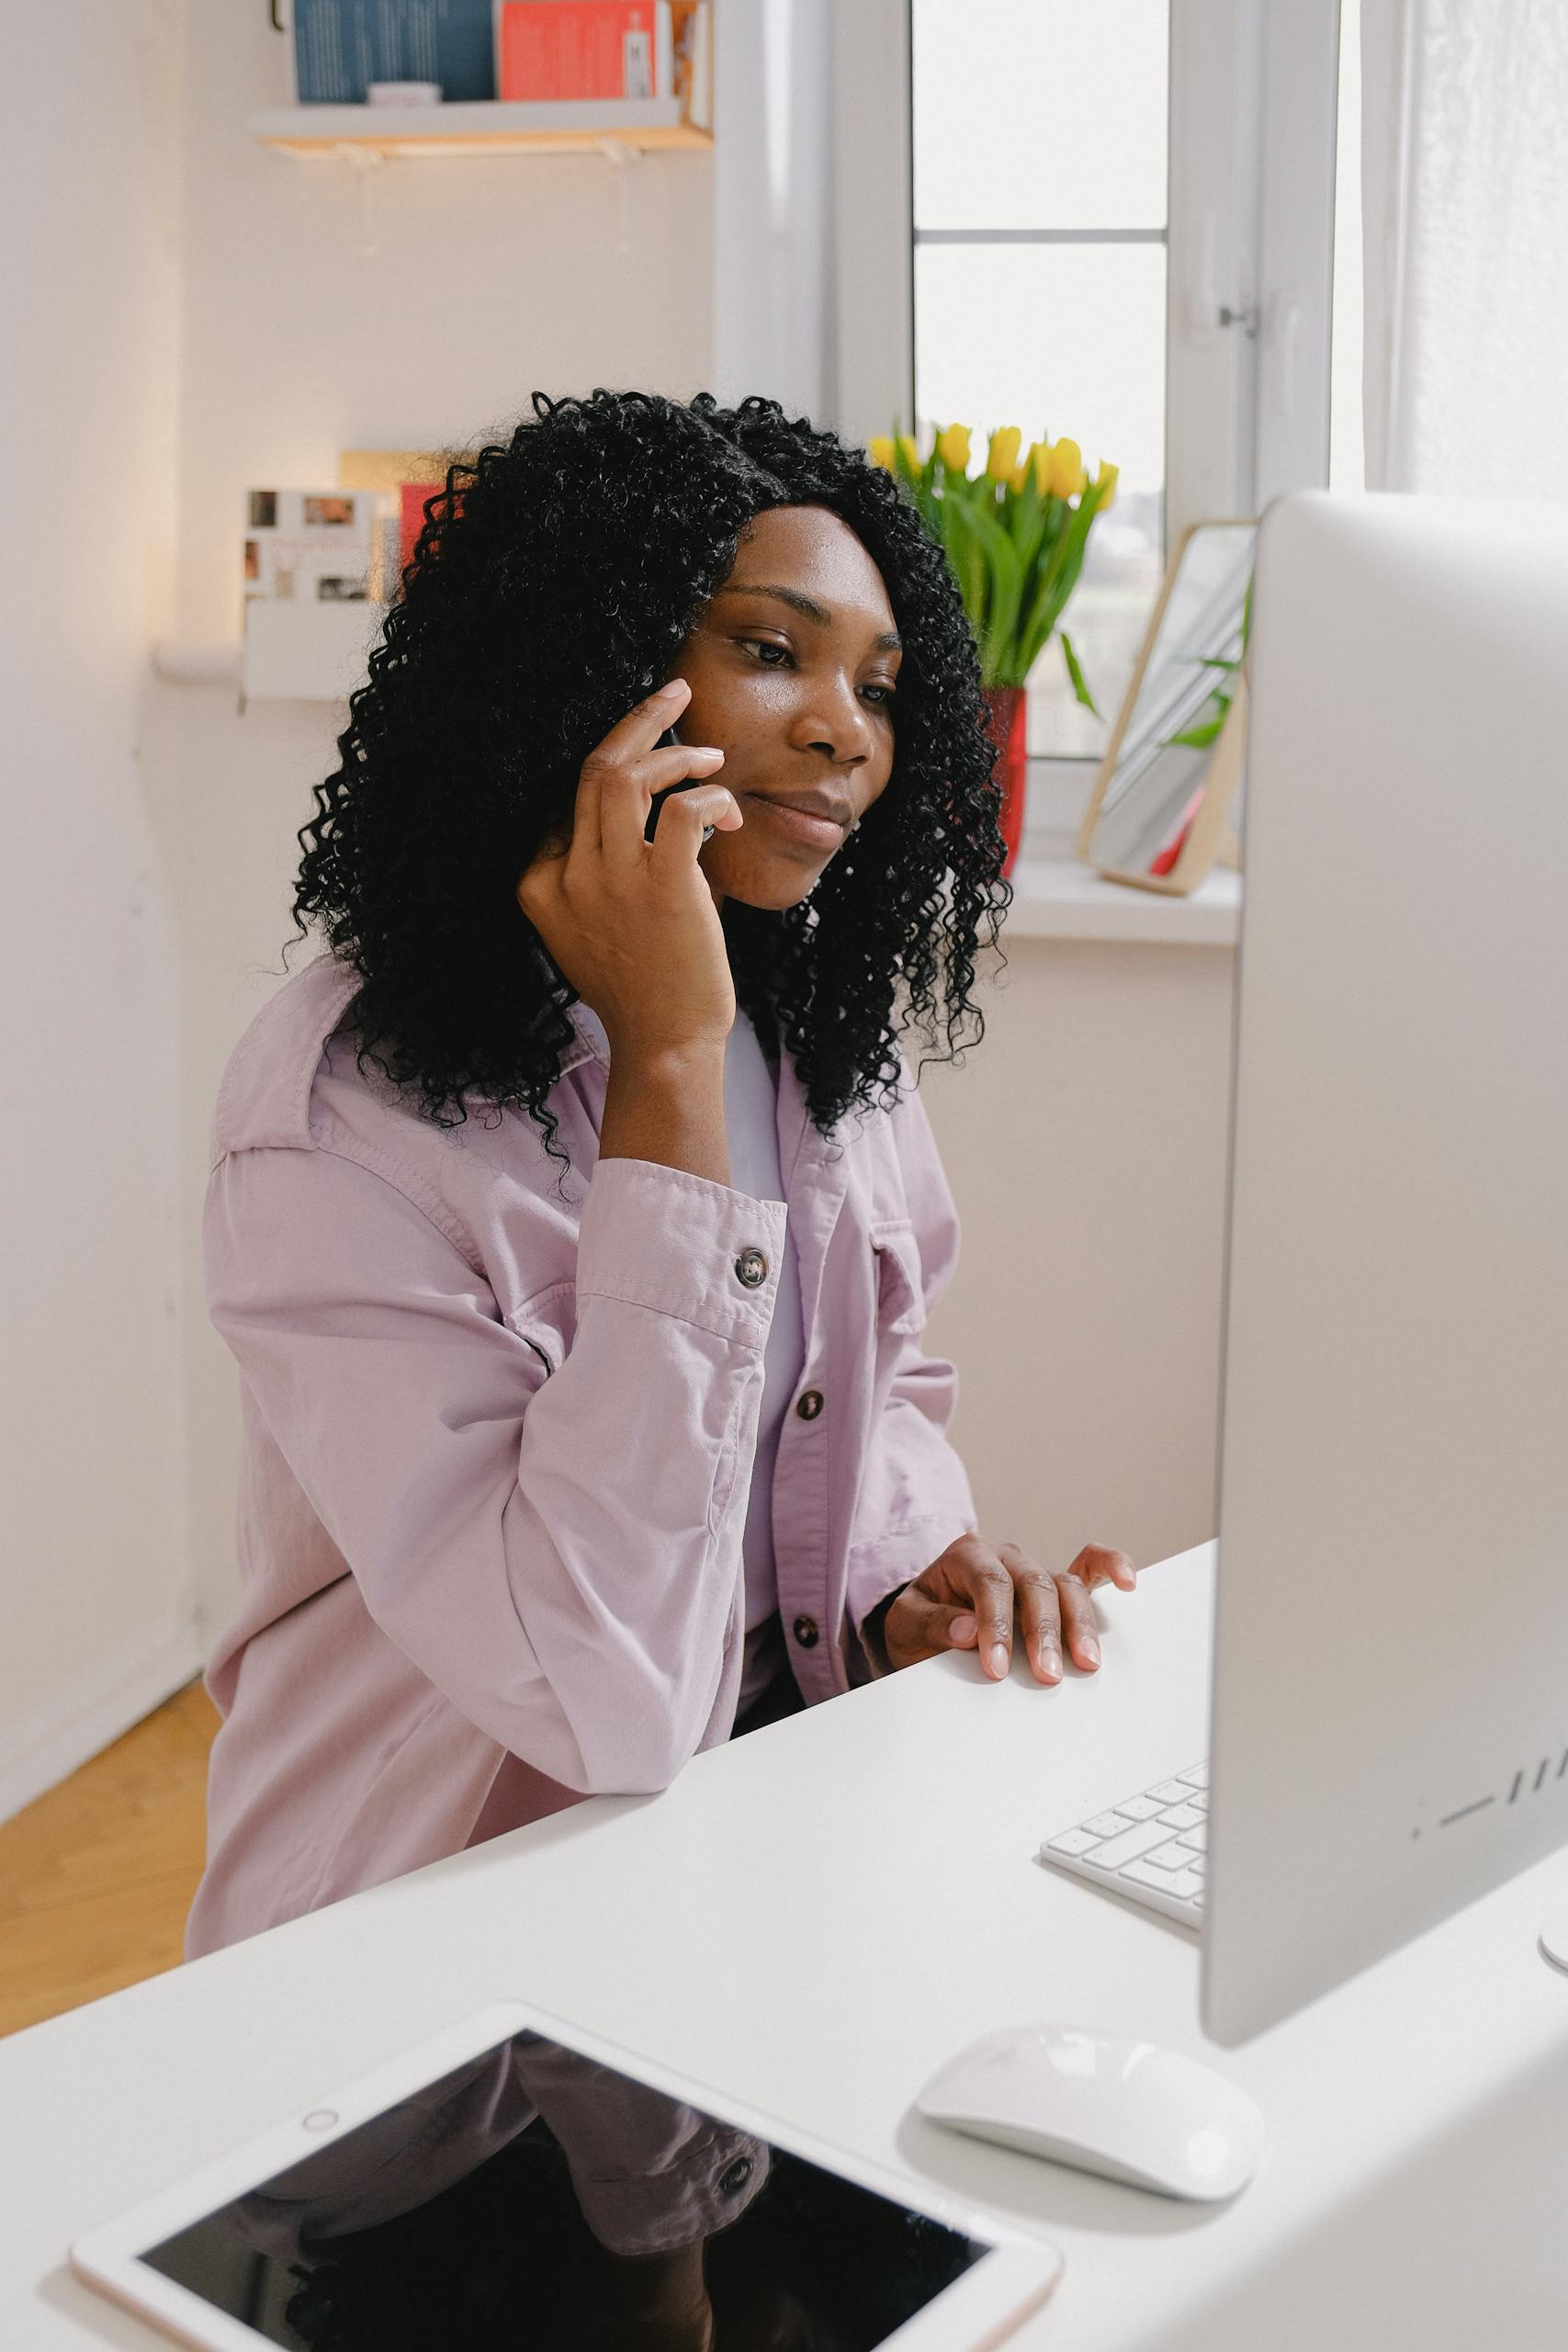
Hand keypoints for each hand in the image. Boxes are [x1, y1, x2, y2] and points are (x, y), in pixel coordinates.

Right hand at [516, 677, 744, 1060]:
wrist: (665, 1045)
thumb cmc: (639, 991)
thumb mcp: (588, 932)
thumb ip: (592, 878)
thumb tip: (639, 819)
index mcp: (538, 886)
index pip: (566, 800)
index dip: (612, 766)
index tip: (647, 753)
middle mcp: (567, 876)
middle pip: (592, 770)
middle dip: (637, 721)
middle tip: (674, 693)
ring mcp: (612, 880)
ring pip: (628, 775)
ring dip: (675, 751)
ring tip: (709, 755)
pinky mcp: (664, 887)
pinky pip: (683, 810)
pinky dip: (710, 798)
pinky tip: (728, 813)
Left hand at [879, 1536, 1136, 1682]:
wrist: (924, 1622)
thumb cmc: (919, 1621)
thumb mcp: (906, 1624)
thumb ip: (932, 1624)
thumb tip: (967, 1630)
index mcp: (967, 1555)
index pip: (989, 1585)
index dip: (996, 1625)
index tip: (995, 1667)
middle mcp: (1005, 1556)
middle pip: (1033, 1585)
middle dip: (1042, 1632)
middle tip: (1047, 1675)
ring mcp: (1033, 1569)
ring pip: (1065, 1584)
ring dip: (1079, 1624)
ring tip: (1087, 1663)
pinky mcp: (1054, 1586)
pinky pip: (1088, 1567)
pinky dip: (1110, 1567)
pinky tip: (1128, 1582)